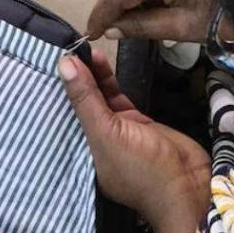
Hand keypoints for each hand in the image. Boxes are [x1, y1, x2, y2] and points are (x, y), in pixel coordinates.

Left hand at [59, 51, 210, 232]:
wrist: (188, 184)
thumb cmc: (141, 166)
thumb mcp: (107, 133)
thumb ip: (86, 99)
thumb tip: (63, 65)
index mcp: (81, 154)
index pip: (61, 118)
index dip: (54, 92)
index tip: (45, 61)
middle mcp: (96, 142)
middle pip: (79, 107)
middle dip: (73, 81)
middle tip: (64, 48)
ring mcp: (118, 132)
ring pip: (99, 99)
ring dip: (92, 77)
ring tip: (82, 50)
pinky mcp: (137, 122)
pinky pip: (117, 98)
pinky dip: (108, 81)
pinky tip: (100, 60)